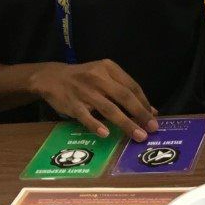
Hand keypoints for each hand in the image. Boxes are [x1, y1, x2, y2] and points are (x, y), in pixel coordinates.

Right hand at [29, 60, 158, 140]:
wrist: (51, 77)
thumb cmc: (85, 79)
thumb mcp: (104, 76)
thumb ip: (125, 90)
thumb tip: (151, 111)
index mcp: (109, 68)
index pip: (132, 86)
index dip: (145, 102)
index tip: (154, 117)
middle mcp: (98, 78)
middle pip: (124, 97)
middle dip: (140, 113)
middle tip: (152, 128)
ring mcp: (84, 91)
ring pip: (109, 108)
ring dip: (126, 123)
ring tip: (138, 135)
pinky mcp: (72, 104)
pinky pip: (86, 116)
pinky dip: (96, 125)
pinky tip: (106, 134)